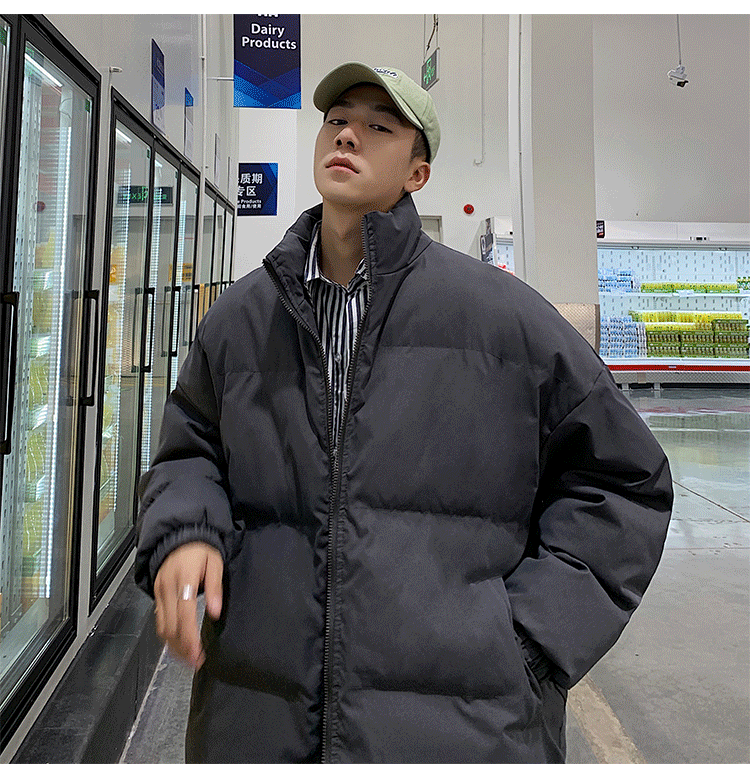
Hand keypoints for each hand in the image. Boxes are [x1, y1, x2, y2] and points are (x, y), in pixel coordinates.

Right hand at [153, 541, 222, 668]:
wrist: (178, 536)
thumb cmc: (200, 550)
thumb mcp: (214, 562)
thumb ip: (215, 587)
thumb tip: (215, 612)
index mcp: (184, 579)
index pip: (184, 614)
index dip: (190, 637)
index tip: (198, 654)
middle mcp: (167, 588)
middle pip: (170, 626)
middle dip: (182, 648)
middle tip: (196, 662)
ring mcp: (159, 592)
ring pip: (162, 627)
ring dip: (174, 646)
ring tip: (188, 658)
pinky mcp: (156, 595)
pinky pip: (159, 620)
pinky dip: (167, 635)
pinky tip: (178, 644)